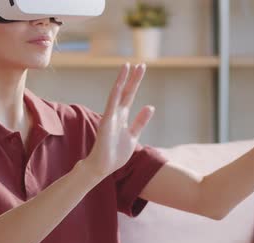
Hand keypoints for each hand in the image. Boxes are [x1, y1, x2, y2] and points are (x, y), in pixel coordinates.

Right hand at [85, 63, 153, 177]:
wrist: (103, 167)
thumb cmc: (116, 153)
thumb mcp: (133, 136)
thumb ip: (140, 121)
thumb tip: (150, 106)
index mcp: (123, 116)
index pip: (130, 95)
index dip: (135, 82)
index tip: (141, 68)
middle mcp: (116, 113)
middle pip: (126, 92)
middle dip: (133, 78)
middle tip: (140, 64)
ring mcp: (110, 117)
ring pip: (117, 95)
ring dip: (122, 81)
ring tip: (128, 66)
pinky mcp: (106, 124)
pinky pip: (110, 107)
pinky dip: (115, 95)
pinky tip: (119, 85)